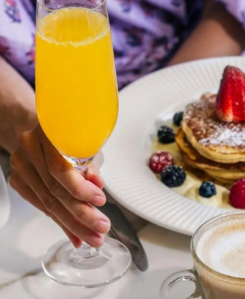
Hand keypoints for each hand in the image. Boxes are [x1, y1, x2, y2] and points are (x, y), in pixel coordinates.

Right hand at [9, 125, 109, 247]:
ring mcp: (21, 167)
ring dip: (74, 224)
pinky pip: (42, 206)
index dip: (80, 188)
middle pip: (55, 190)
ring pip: (48, 203)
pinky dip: (61, 222)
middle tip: (101, 228)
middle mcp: (29, 150)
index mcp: (47, 134)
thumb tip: (98, 185)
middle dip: (81, 214)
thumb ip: (90, 166)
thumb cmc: (69, 137)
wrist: (40, 132)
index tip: (100, 201)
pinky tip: (76, 235)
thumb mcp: (85, 144)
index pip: (60, 168)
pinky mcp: (18, 181)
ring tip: (93, 237)